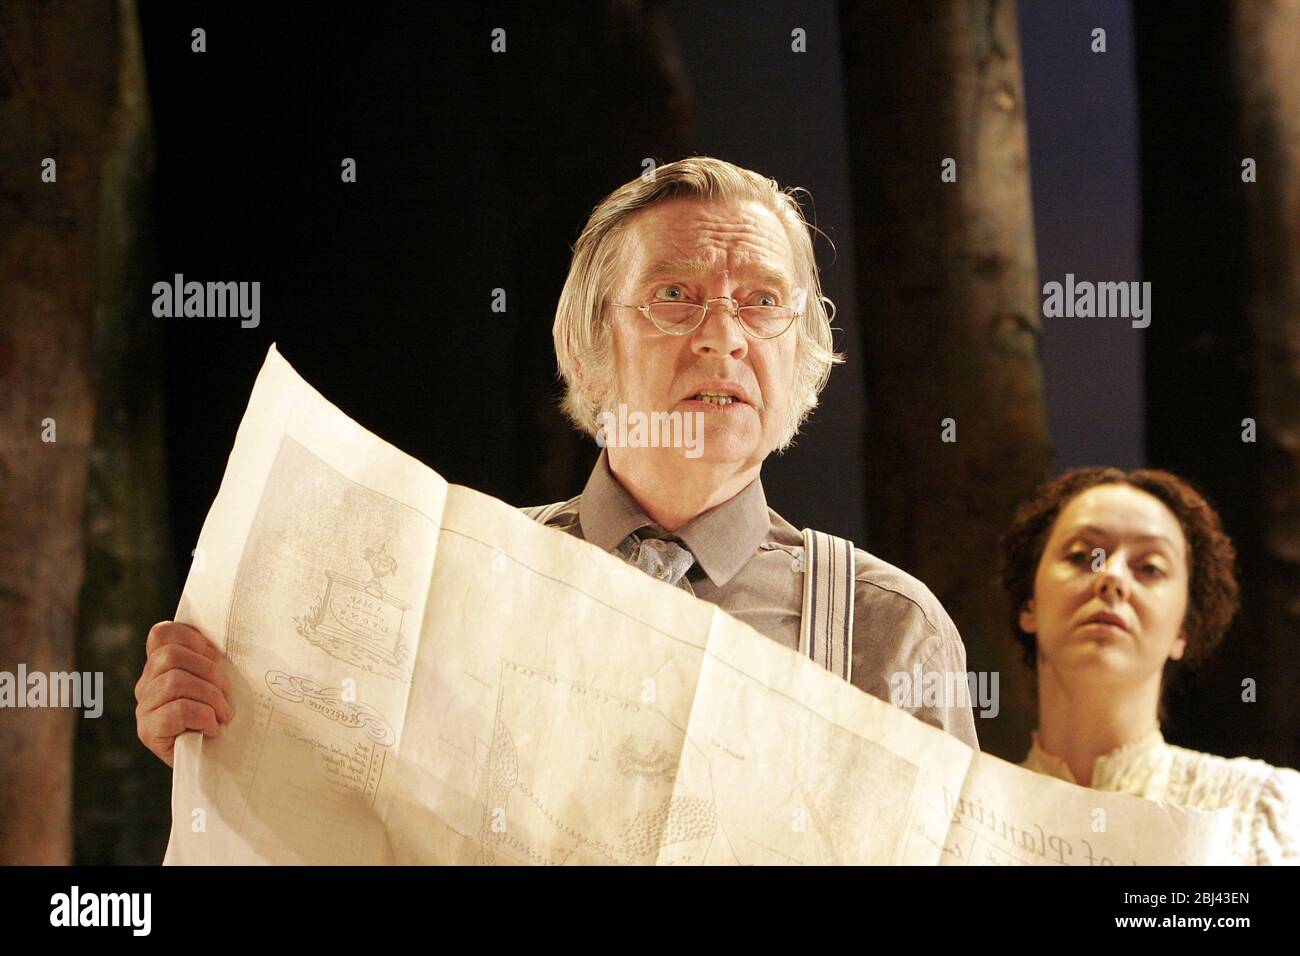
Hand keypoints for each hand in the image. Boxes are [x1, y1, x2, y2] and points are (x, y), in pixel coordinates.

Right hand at [134, 621, 235, 767]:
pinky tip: (211, 729)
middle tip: (227, 694)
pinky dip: (202, 717)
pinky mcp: (148, 731)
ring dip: (210, 697)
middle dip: (209, 672)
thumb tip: (228, 640)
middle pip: (171, 655)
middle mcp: (146, 684)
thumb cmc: (221, 716)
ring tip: (223, 714)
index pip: (161, 634)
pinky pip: (177, 710)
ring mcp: (144, 708)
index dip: (191, 638)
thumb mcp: (218, 682)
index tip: (215, 654)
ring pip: (175, 681)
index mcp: (161, 666)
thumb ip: (213, 660)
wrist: (215, 763)